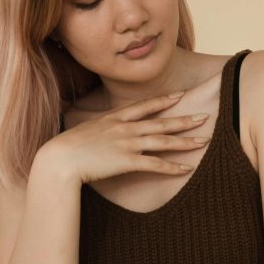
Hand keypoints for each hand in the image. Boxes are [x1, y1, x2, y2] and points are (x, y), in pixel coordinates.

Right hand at [55, 88, 211, 184]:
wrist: (60, 158)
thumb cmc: (67, 148)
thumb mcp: (85, 131)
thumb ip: (98, 129)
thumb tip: (99, 132)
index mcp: (115, 119)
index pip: (145, 107)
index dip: (164, 101)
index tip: (180, 95)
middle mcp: (125, 128)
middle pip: (161, 122)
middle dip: (184, 119)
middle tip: (204, 117)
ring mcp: (127, 144)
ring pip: (163, 141)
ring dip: (185, 141)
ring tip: (204, 140)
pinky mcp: (127, 161)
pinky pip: (156, 164)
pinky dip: (173, 167)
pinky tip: (187, 168)